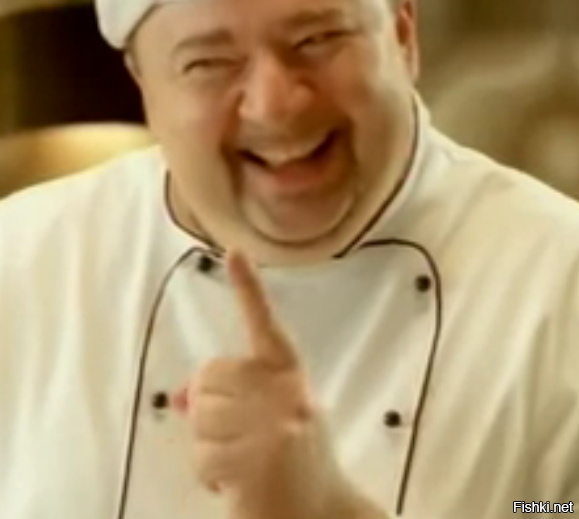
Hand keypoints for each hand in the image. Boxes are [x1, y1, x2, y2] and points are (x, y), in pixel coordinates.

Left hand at [174, 249, 362, 518]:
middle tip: (238, 439)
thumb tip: (184, 396)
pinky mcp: (258, 461)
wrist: (321, 514)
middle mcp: (286, 393)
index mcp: (290, 377)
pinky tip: (238, 486)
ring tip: (242, 464)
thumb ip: (238, 397)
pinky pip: (202, 458)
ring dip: (209, 448)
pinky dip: (210, 477)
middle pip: (210, 377)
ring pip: (201, 420)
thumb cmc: (294, 461)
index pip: (266, 325)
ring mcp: (274, 425)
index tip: (233, 252)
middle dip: (210, 412)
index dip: (248, 287)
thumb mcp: (274, 418)